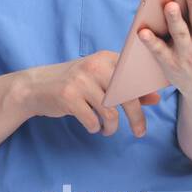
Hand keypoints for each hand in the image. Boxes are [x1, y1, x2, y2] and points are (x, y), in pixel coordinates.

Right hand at [20, 50, 160, 135]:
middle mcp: (94, 66)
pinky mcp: (68, 96)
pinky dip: (95, 128)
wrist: (36, 87)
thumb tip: (156, 98)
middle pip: (127, 95)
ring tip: (108, 130)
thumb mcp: (100, 81)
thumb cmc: (74, 84)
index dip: (146, 92)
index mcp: (106, 59)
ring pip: (110, 112)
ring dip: (112, 126)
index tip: (150, 105)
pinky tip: (93, 127)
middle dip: (136, 118)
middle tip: (140, 132)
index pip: (135, 75)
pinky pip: (92, 120)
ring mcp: (80, 81)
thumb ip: (127, 87)